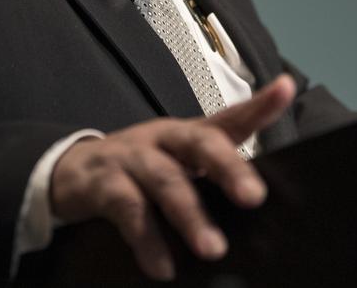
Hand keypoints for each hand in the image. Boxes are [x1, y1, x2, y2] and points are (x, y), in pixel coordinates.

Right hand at [49, 74, 295, 280]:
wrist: (71, 173)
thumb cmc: (138, 171)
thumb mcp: (177, 166)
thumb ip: (215, 179)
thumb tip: (259, 210)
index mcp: (186, 134)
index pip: (227, 117)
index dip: (258, 105)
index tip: (285, 90)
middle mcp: (162, 138)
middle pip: (199, 142)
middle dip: (228, 167)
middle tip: (254, 197)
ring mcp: (131, 157)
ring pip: (164, 179)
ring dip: (189, 214)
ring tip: (212, 248)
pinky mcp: (102, 183)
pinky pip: (127, 209)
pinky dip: (146, 239)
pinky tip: (162, 266)